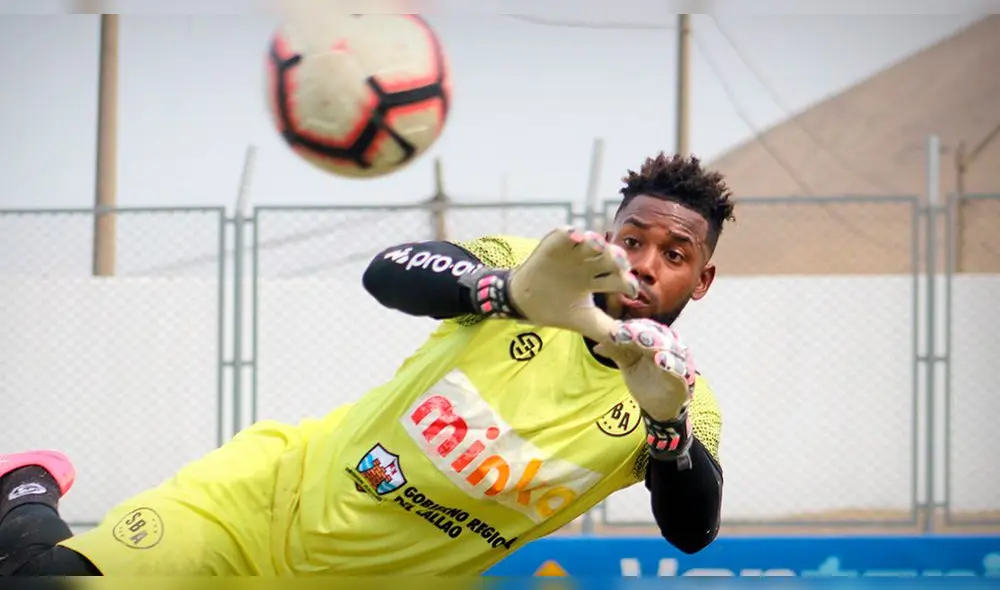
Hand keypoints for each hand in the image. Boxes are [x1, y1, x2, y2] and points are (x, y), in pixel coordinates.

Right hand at [463, 227, 638, 341]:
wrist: (523, 302)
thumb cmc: (555, 309)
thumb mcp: (584, 322)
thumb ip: (607, 330)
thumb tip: (631, 339)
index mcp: (597, 280)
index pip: (617, 278)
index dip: (627, 282)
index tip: (632, 290)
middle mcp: (588, 263)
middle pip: (608, 257)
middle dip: (617, 259)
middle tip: (622, 265)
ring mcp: (572, 253)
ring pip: (590, 242)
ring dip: (596, 242)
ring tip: (599, 245)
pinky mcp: (554, 244)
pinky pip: (564, 234)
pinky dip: (570, 234)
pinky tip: (576, 237)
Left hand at [593, 319, 695, 421]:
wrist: (659, 408)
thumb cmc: (645, 383)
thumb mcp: (629, 368)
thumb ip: (617, 354)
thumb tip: (598, 346)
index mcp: (656, 343)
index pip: (645, 329)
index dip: (631, 328)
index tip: (615, 331)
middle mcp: (670, 348)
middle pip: (658, 334)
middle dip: (641, 332)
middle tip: (625, 333)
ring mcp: (679, 362)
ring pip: (670, 347)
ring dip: (655, 343)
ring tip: (641, 340)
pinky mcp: (685, 378)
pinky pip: (679, 368)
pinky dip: (670, 363)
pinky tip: (660, 359)